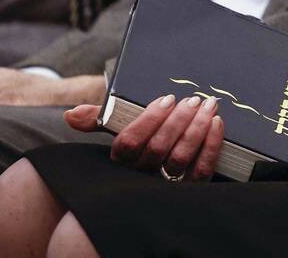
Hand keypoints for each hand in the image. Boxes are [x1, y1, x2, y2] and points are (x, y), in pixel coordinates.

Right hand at [88, 93, 223, 181]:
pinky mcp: (189, 189)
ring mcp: (166, 186)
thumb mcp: (120, 126)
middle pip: (157, 150)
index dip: (149, 120)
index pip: (128, 144)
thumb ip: (99, 118)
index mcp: (121, 160)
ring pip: (179, 160)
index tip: (168, 99)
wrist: (164, 159)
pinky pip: (201, 171)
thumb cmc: (141, 135)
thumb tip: (70, 115)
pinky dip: (210, 146)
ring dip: (196, 130)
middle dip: (178, 121)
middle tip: (194, 100)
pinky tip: (217, 124)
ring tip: (208, 106)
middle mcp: (140, 176)